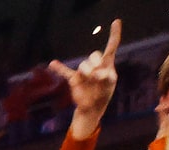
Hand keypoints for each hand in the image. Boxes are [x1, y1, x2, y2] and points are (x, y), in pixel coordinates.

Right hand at [50, 18, 121, 137]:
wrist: (91, 109)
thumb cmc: (102, 96)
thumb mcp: (109, 85)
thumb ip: (106, 77)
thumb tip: (97, 73)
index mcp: (107, 64)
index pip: (111, 46)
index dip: (114, 34)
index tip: (115, 22)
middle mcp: (95, 66)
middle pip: (95, 55)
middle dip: (96, 63)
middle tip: (97, 75)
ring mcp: (84, 72)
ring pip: (84, 65)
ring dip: (87, 71)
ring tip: (89, 80)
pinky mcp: (74, 80)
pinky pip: (65, 72)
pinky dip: (59, 68)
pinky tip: (52, 63)